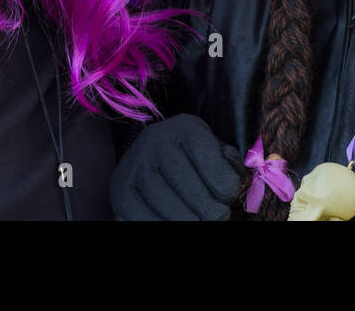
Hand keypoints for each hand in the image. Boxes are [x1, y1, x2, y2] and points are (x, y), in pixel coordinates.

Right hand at [110, 113, 242, 219]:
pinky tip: (173, 221)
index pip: (216, 169)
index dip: (227, 190)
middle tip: (216, 216)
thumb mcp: (215, 151)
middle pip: (192, 191)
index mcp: (187, 128)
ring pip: (169, 209)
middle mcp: (157, 140)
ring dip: (190, 221)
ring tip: (198, 220)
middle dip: (210, 212)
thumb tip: (234, 183)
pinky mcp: (120, 188)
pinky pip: (143, 219)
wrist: (151, 153)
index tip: (227, 196)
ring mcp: (135, 164)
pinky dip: (163, 225)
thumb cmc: (192, 156)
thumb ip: (229, 165)